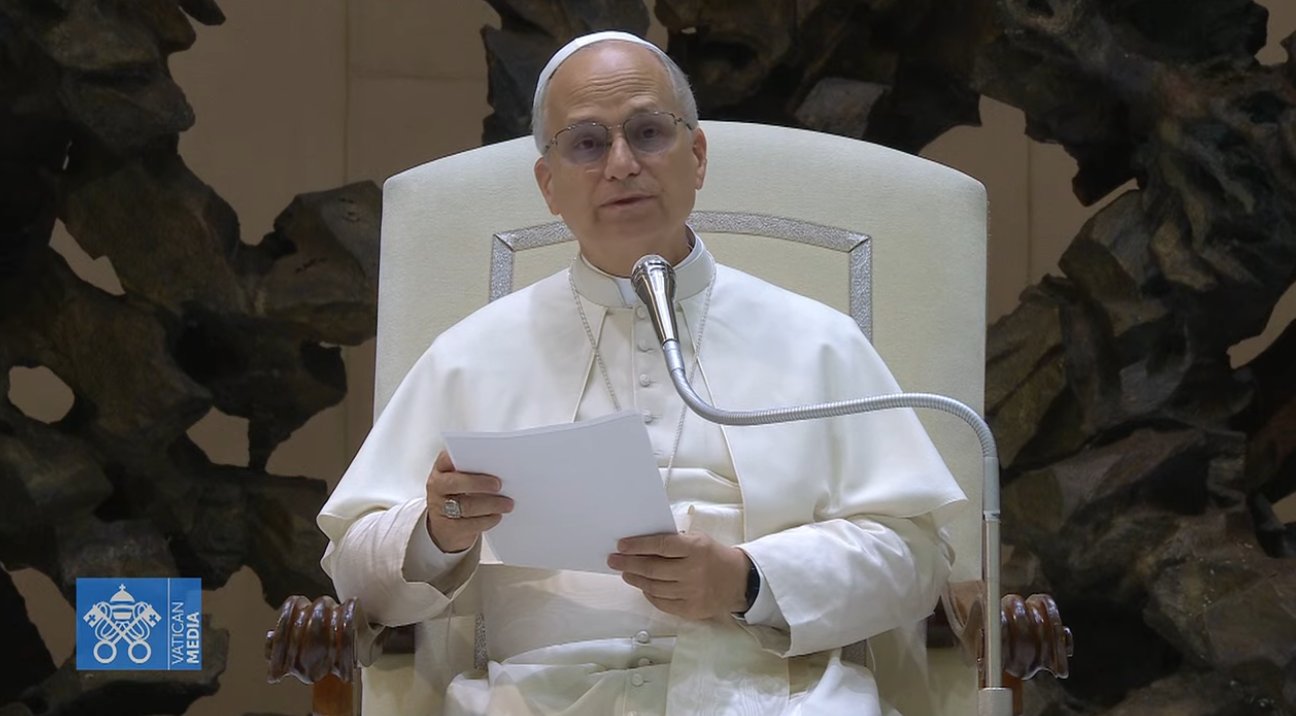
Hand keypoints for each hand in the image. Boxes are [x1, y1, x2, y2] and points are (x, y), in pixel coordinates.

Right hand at [425, 450, 512, 552]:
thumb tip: (498, 466)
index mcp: (441, 470)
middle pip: (455, 483)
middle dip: (479, 483)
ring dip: (491, 504)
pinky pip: (470, 525)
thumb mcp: (461, 480)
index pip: (446, 459)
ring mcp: (440, 509)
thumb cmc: (459, 498)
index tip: (483, 458)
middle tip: (498, 485)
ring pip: (466, 506)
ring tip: (507, 503)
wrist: (446, 528)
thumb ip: (474, 470)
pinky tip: (497, 515)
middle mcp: (437, 488)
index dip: (461, 456)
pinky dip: (488, 520)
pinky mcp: (449, 530)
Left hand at [608, 532, 750, 619]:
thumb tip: (641, 546)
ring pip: (653, 587)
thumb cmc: (713, 556)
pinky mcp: (690, 609)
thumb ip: (674, 542)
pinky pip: (662, 603)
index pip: (660, 546)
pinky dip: (649, 594)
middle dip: (628, 564)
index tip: (621, 546)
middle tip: (614, 560)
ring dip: (635, 579)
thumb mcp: (698, 540)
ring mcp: (691, 593)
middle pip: (652, 569)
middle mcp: (693, 571)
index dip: (638, 545)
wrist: (738, 581)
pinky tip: (643, 586)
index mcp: (695, 549)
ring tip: (626, 573)